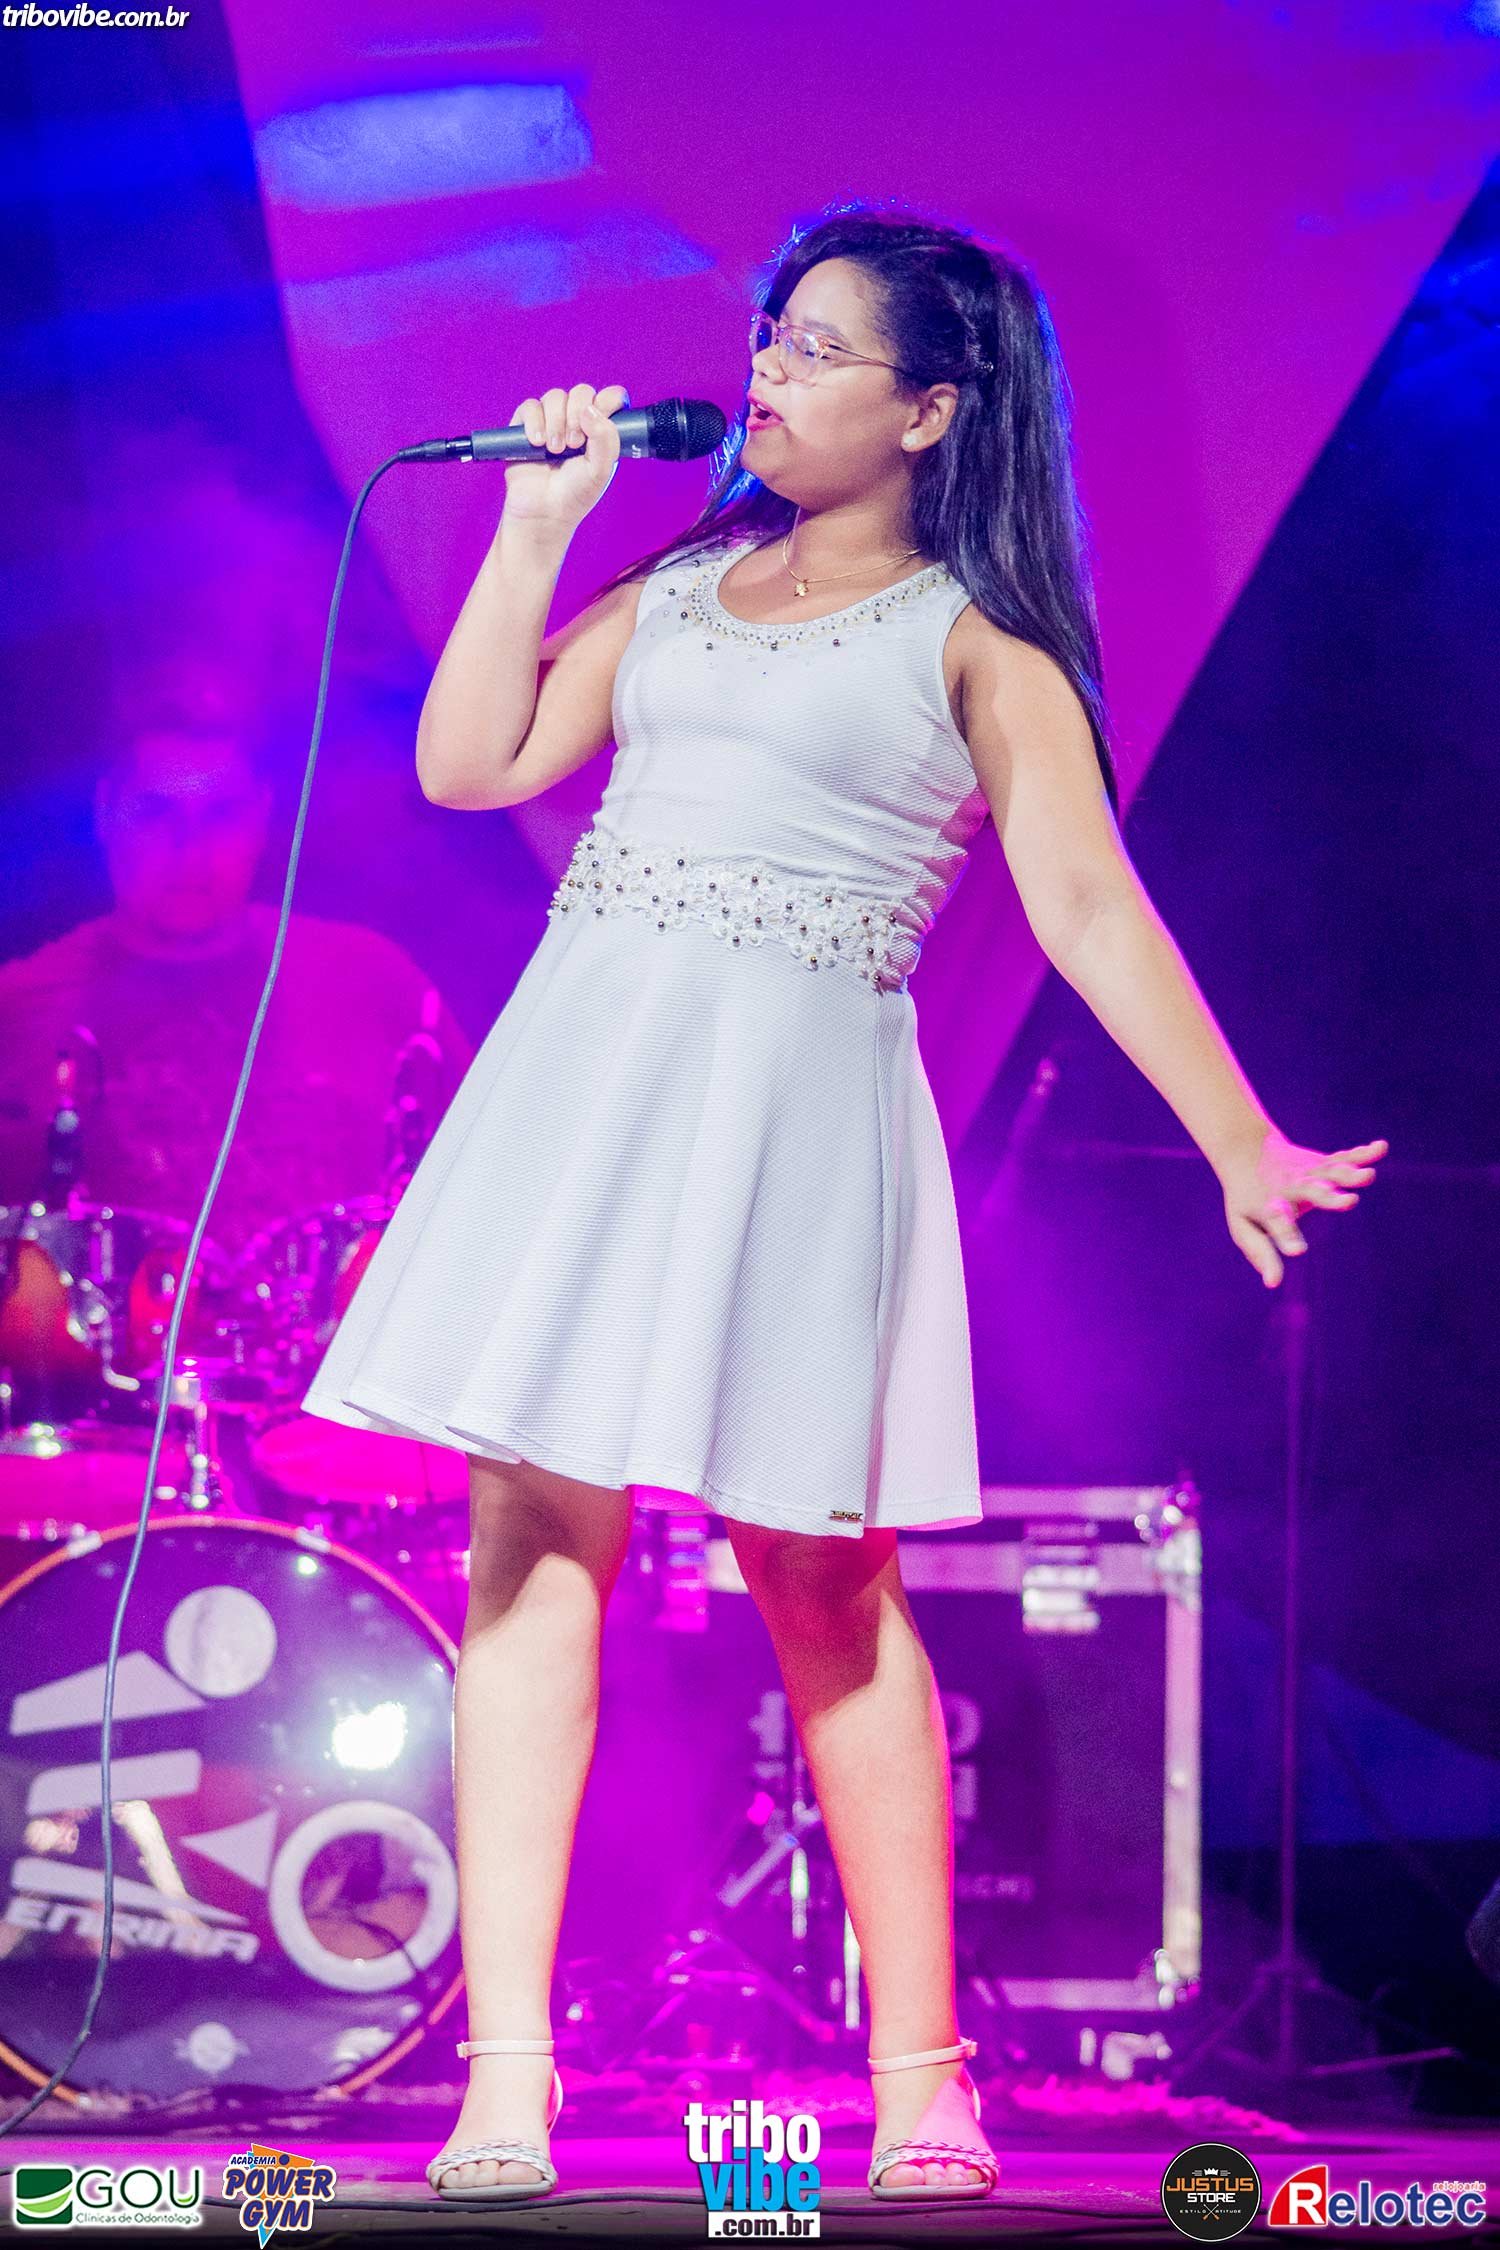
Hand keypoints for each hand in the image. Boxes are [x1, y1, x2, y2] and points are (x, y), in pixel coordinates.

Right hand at [499, 380, 629, 531]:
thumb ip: (606, 438)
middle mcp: (577, 420)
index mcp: (600, 429)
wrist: (543, 512)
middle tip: (574, 444)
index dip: (607, 402)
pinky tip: (537, 444)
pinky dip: (534, 423)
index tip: (598, 424)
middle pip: (582, 392)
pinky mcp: (526, 424)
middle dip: (577, 415)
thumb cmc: (575, 495)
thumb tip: (590, 409)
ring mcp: (551, 420)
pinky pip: (530, 406)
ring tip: (555, 450)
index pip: (611, 397)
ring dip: (556, 422)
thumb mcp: (601, 470)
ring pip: (555, 396)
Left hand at [1217, 1125, 1387, 1288]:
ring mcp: (1308, 1173)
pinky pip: (1344, 1158)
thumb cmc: (1246, 1199)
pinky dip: (1362, 1154)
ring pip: (1330, 1172)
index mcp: (1270, 1207)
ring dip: (1349, 1174)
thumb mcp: (1243, 1226)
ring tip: (1368, 1175)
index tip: (1296, 1252)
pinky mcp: (1321, 1163)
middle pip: (1310, 1192)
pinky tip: (1381, 1147)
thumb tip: (1272, 1283)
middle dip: (1329, 1197)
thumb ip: (1259, 1252)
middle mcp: (1291, 1187)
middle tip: (1349, 1202)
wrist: (1244, 1150)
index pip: (1279, 1225)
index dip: (1287, 1238)